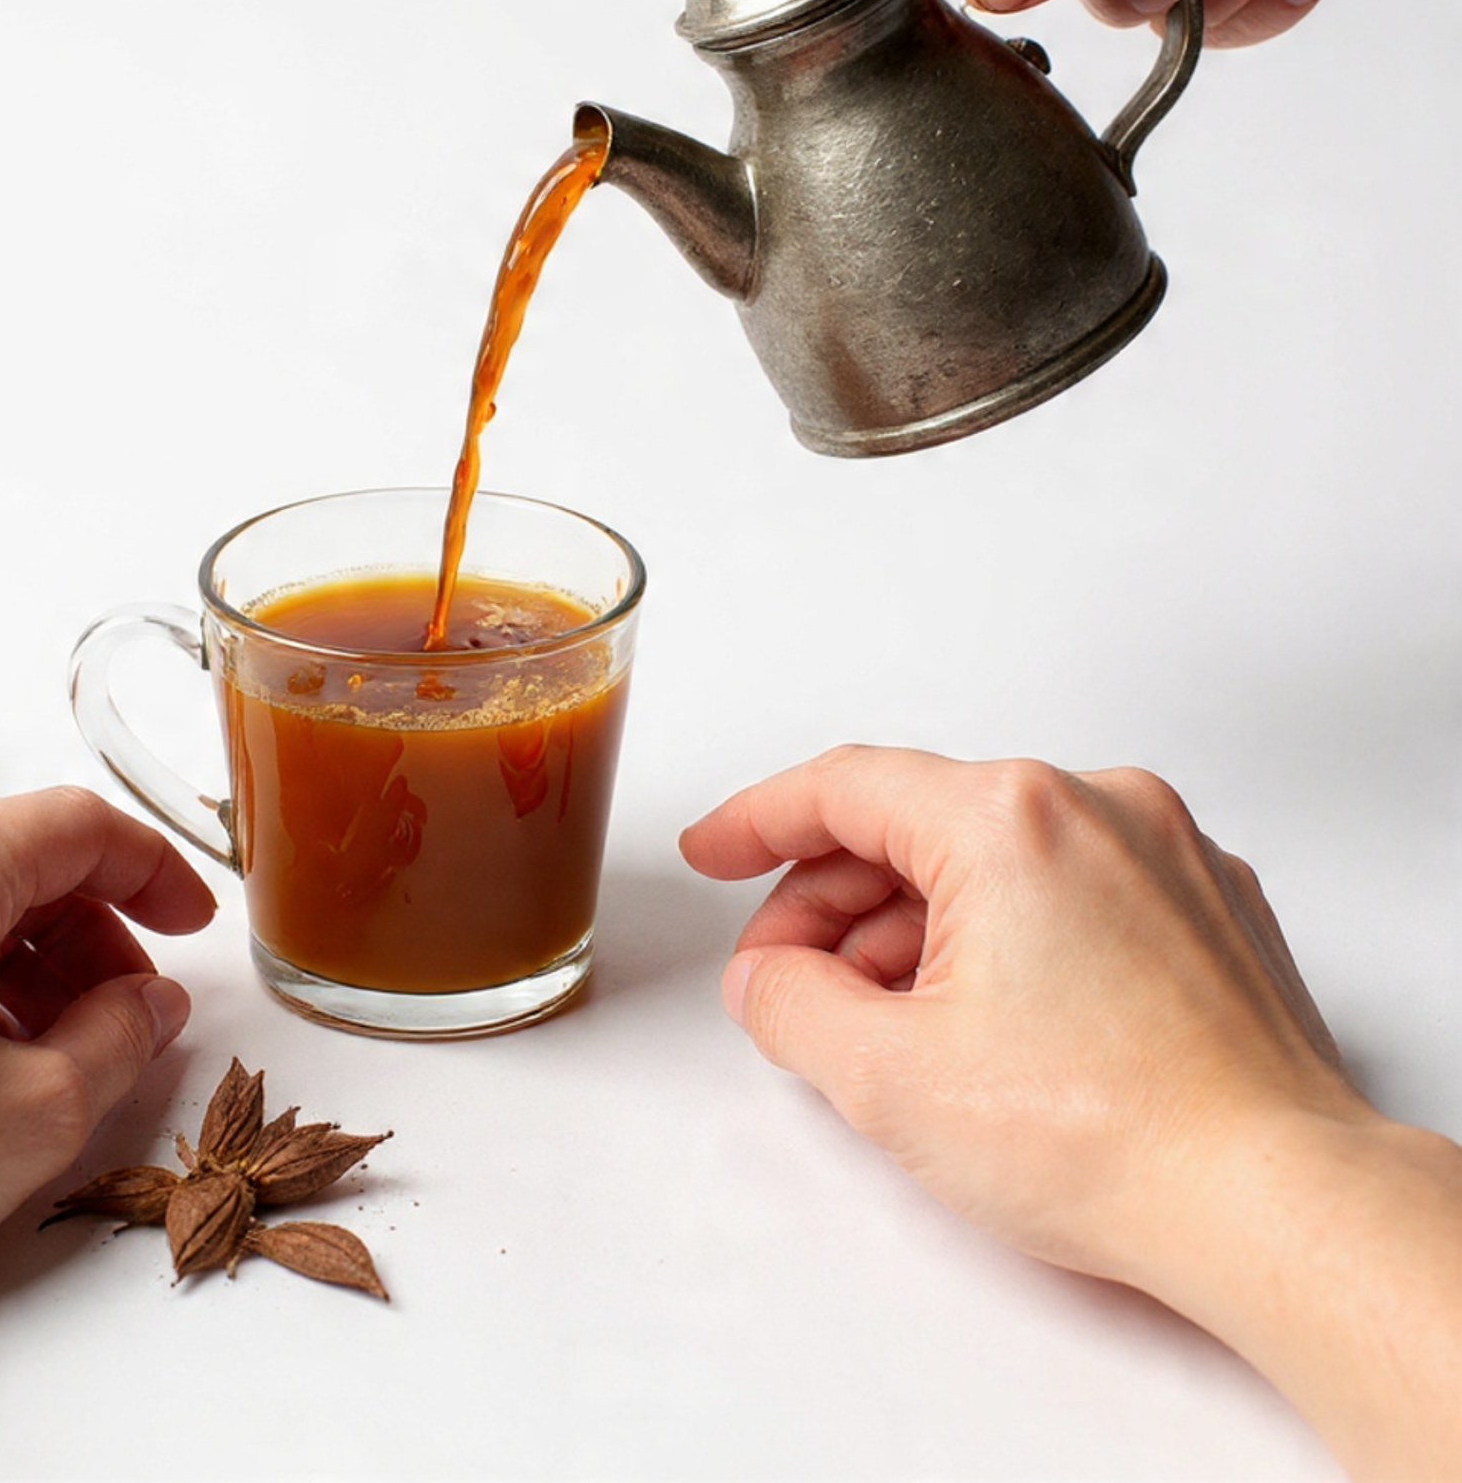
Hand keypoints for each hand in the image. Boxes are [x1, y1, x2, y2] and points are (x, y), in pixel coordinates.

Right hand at [679, 746, 1361, 1281]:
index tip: (714, 851)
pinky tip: (975, 1017)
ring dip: (914, 927)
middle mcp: (1094, 805)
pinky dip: (1003, 934)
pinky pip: (1070, 889)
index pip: (844, 786)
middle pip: (918, 825)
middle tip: (784, 978)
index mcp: (1008, 816)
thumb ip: (788, 1005)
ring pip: (995, 858)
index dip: (756, 820)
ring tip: (875, 1020)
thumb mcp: (887, 1078)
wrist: (1278, 1205)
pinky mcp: (1208, 906)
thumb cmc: (1112, 1139)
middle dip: (831, 901)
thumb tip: (768, 978)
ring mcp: (1164, 853)